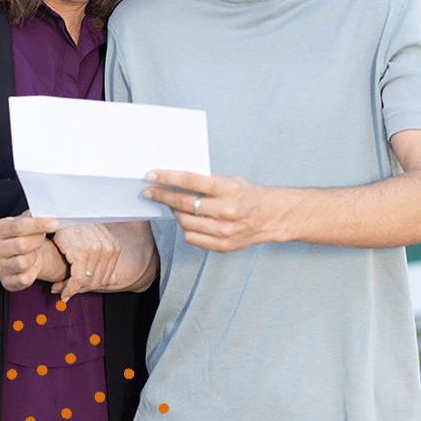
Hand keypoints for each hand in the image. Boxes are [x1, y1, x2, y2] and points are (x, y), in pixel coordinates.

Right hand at [0, 211, 60, 291]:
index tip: (55, 223)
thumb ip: (34, 216)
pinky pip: (25, 278)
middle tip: (41, 237)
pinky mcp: (6, 282)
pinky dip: (33, 271)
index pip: (18, 226)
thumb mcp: (25, 221)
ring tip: (34, 251)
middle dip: (38, 240)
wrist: (22, 255)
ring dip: (34, 256)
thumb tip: (49, 214)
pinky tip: (32, 264)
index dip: (39, 224)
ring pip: (23, 263)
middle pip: (21, 245)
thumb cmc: (24, 235)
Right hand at [51, 223, 121, 301]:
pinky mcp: (80, 252)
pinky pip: (77, 279)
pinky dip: (68, 288)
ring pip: (86, 282)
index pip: (105, 278)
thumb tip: (113, 282)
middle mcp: (108, 249)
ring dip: (71, 290)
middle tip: (66, 293)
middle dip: (80, 291)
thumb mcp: (95, 242)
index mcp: (114, 248)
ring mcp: (95, 251)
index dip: (90, 287)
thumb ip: (104, 263)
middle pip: (96, 281)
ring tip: (59, 289)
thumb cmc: (78, 227)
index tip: (78, 290)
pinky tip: (59, 289)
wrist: (65, 212)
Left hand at [142, 170, 280, 252]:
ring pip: (185, 222)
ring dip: (174, 212)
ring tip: (171, 205)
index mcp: (229, 189)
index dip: (168, 178)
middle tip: (149, 191)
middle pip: (184, 203)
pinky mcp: (223, 245)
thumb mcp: (231, 180)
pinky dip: (186, 228)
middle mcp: (227, 210)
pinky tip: (186, 220)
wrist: (271, 216)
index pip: (191, 181)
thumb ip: (207, 182)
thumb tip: (174, 180)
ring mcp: (225, 230)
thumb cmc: (248, 195)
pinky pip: (192, 237)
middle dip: (162, 196)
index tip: (151, 175)